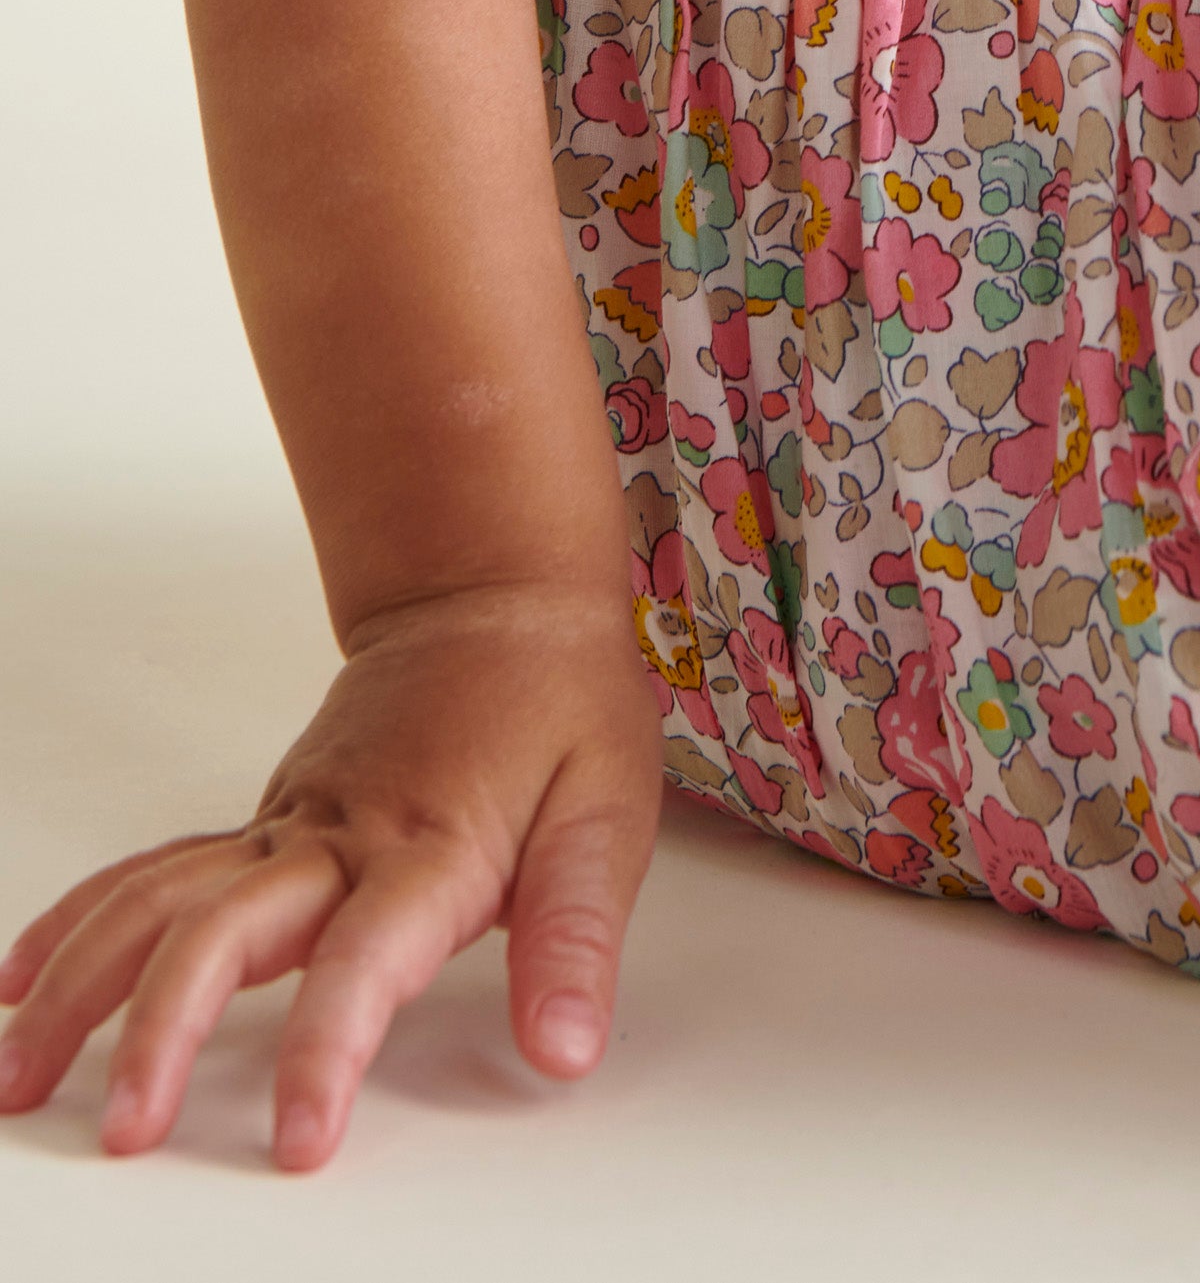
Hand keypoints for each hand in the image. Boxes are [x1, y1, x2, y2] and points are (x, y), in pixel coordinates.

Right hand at [0, 578, 660, 1171]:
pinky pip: (154, 873)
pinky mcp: (260, 826)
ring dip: (83, 983)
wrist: (496, 597)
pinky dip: (80, 922)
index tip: (298, 1137)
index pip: (364, 961)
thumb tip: (566, 1048)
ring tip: (19, 1074)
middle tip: (126, 1127)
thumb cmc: (556, 702)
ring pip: (160, 900)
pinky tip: (21, 977)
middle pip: (225, 931)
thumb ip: (577, 935)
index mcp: (427, 849)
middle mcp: (335, 840)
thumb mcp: (607, 811)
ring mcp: (284, 829)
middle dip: (162, 1030)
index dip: (326, 1048)